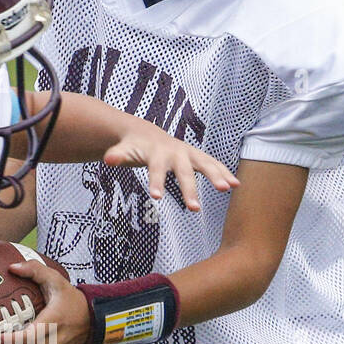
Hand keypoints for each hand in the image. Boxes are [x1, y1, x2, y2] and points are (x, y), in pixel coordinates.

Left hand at [103, 130, 238, 211]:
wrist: (147, 134)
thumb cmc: (134, 146)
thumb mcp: (123, 150)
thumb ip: (117, 155)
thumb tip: (107, 159)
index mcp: (158, 153)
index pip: (156, 169)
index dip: (156, 182)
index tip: (155, 198)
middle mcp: (177, 152)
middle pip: (185, 172)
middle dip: (190, 190)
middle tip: (194, 209)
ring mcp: (190, 154)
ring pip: (205, 165)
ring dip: (217, 176)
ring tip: (227, 190)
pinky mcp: (198, 157)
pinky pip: (214, 165)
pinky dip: (225, 173)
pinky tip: (236, 185)